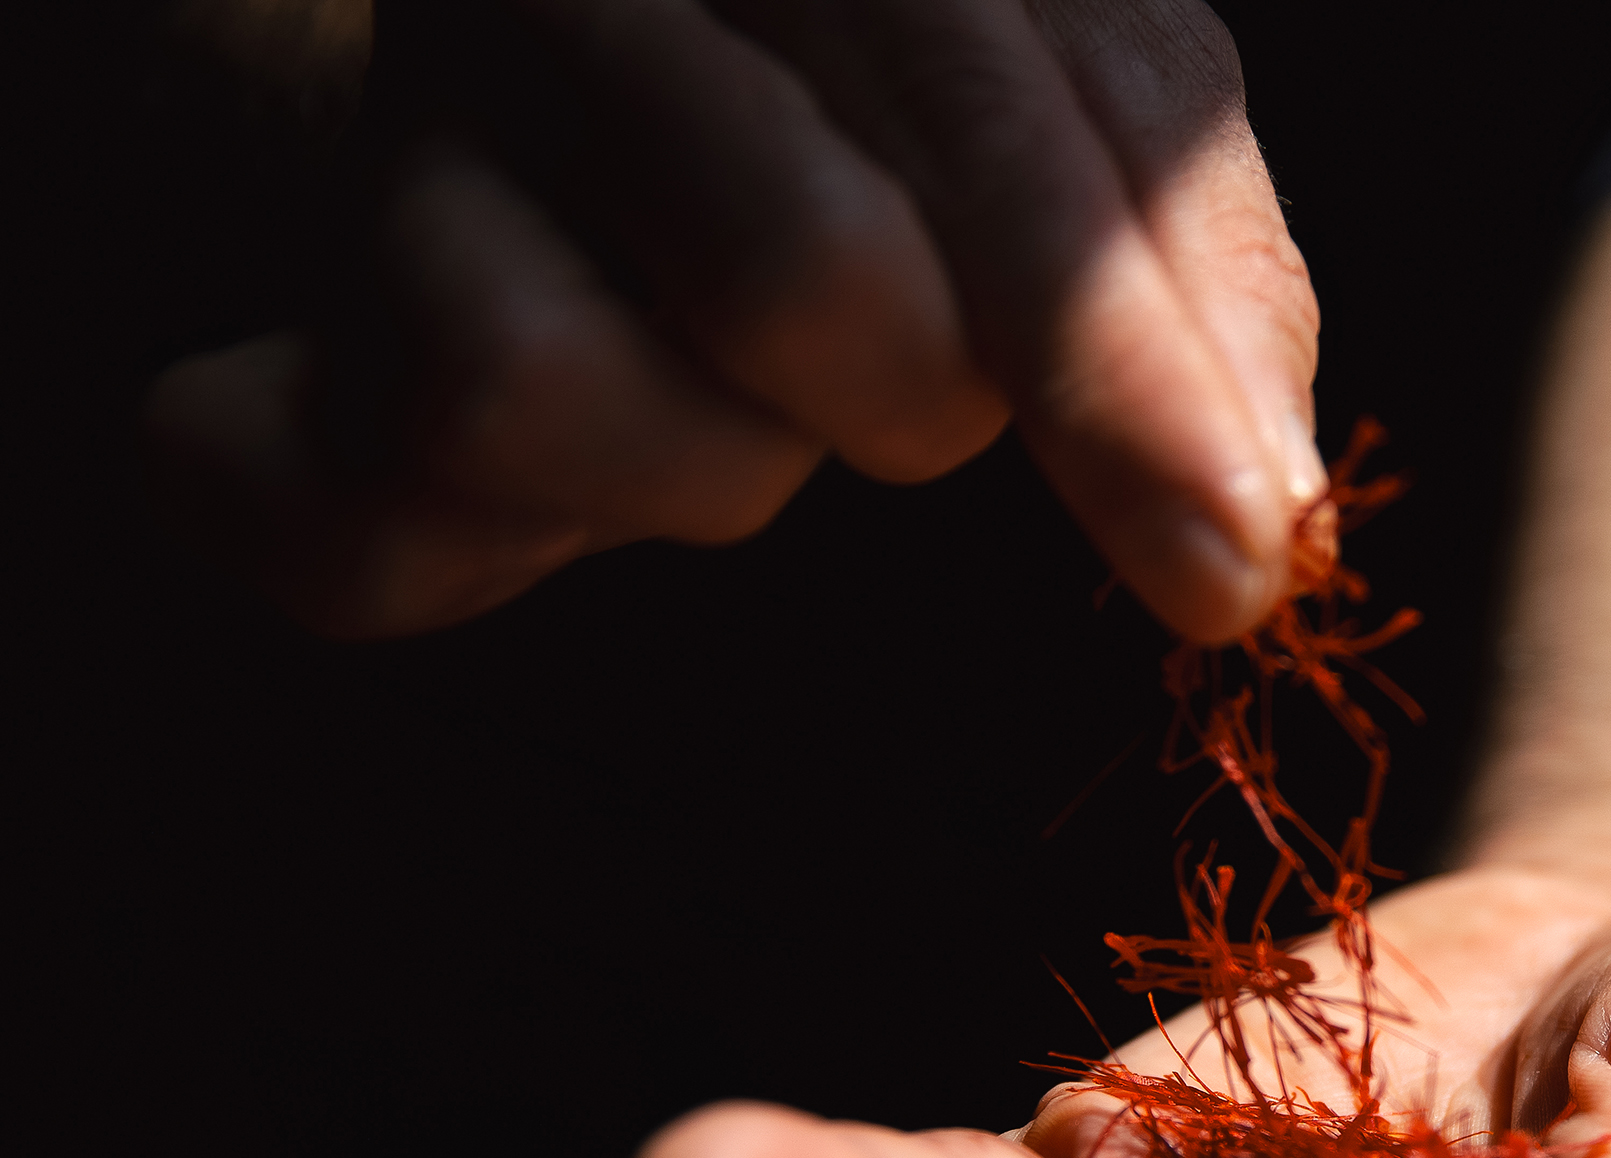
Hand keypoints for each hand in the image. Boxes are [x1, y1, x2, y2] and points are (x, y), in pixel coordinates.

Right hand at [147, 0, 1321, 642]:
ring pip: (539, 388)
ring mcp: (390, 157)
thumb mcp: (1082, 106)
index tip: (1235, 555)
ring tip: (728, 373)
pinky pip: (357, 537)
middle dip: (922, 391)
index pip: (980, 124)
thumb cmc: (884, 96)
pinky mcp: (281, 376)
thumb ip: (1186, 265)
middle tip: (911, 357)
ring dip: (717, 461)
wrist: (618, 81)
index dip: (1121, 368)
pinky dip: (501, 546)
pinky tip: (571, 463)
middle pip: (800, 276)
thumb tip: (1262, 530)